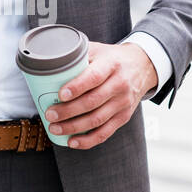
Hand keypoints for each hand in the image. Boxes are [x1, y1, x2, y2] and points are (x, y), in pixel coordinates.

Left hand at [43, 41, 157, 149]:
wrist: (142, 66)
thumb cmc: (112, 58)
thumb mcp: (98, 50)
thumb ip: (78, 56)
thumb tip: (49, 64)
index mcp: (111, 65)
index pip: (94, 77)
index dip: (77, 87)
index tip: (60, 95)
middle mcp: (120, 85)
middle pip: (93, 102)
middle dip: (68, 111)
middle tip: (50, 115)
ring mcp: (123, 103)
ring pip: (97, 120)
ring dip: (74, 127)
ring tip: (55, 128)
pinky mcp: (124, 117)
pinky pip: (105, 132)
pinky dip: (88, 140)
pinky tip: (72, 141)